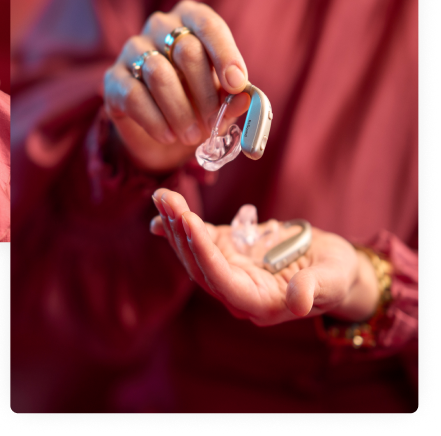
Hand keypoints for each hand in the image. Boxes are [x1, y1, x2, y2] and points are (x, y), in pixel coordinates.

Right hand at [103, 0, 250, 172]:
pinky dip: (156, 121)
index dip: (225, 55)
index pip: (208, 25)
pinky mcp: (113, 78)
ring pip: (158, 73)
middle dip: (205, 92)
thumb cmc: (197, 100)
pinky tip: (168, 135)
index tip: (237, 85)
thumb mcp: (221, 99)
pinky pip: (134, 96)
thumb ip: (233, 97)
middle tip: (214, 122)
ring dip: (180, 111)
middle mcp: (159, 26)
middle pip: (186, 50)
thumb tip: (245, 99)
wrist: (162, 128)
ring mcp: (132, 49)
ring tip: (191, 135)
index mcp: (190, 19)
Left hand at [150, 189, 380, 324]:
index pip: (222, 281)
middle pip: (200, 265)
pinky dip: (178, 226)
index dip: (203, 254)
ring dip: (175, 223)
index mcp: (261, 303)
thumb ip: (314, 288)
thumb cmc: (337, 274)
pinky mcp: (227, 253)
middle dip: (181, 231)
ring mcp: (229, 271)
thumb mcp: (333, 278)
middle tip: (167, 198)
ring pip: (193, 252)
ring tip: (162, 194)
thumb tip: (298, 302)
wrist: (333, 267)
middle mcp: (238, 291)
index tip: (189, 222)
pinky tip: (160, 210)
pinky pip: (199, 240)